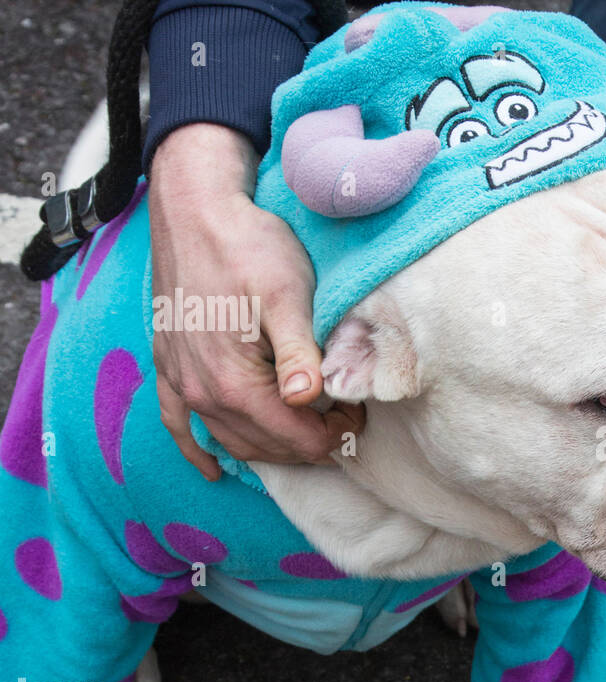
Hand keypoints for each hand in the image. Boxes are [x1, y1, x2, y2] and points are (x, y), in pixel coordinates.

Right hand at [149, 124, 363, 479]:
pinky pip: (178, 424)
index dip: (337, 436)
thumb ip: (298, 352)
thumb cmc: (249, 247)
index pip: (298, 439)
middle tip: (346, 423)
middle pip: (268, 447)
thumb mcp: (288, 296)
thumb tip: (307, 399)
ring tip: (309, 435)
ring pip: (232, 441)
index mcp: (235, 383)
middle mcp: (202, 393)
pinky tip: (212, 470)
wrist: (195, 211)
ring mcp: (181, 382)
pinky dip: (197, 450)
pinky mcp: (168, 367)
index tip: (361, 416)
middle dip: (312, 444)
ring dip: (273, 448)